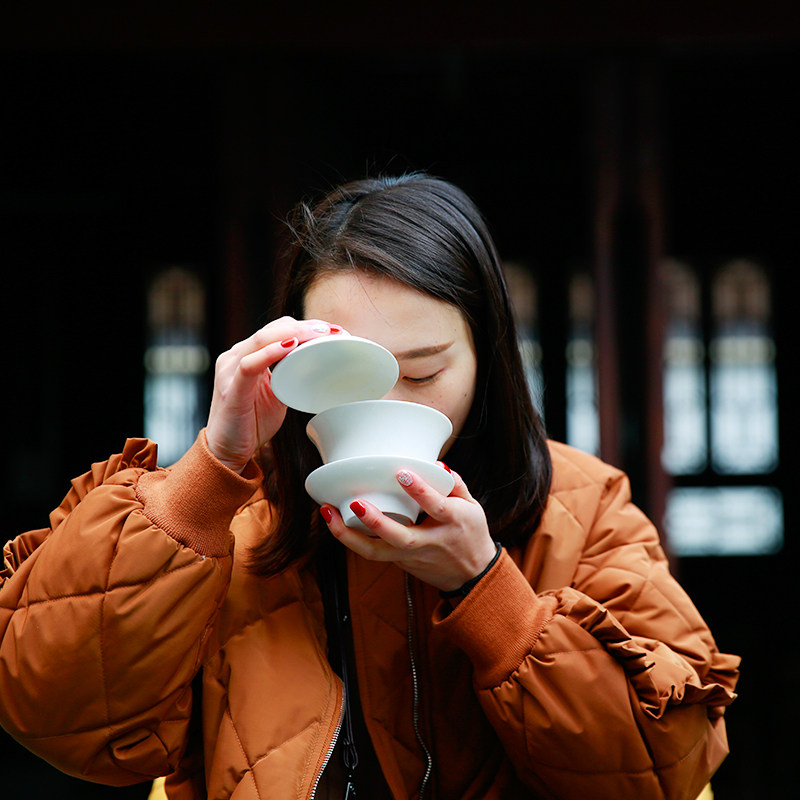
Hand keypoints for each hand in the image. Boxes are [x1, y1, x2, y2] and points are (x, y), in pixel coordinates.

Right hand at [206, 317, 343, 472]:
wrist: (226, 452)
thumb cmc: (250, 424)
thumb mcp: (276, 394)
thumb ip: (288, 376)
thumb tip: (316, 367)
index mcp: (246, 355)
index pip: (277, 329)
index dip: (306, 325)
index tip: (333, 330)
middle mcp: (235, 356)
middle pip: (273, 329)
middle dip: (306, 326)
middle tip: (334, 330)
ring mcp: (230, 369)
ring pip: (262, 339)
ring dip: (295, 334)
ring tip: (320, 335)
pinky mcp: (230, 388)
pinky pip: (250, 364)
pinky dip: (271, 352)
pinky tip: (291, 346)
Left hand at [320, 464, 496, 592]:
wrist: (473, 576)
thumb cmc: (471, 534)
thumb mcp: (473, 507)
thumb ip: (455, 484)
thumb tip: (436, 464)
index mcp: (452, 522)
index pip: (436, 506)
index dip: (419, 490)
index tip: (401, 473)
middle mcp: (430, 542)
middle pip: (399, 537)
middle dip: (375, 521)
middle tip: (354, 503)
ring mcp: (412, 556)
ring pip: (376, 553)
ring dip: (348, 535)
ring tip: (328, 513)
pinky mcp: (400, 563)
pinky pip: (373, 552)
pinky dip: (352, 538)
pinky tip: (335, 521)